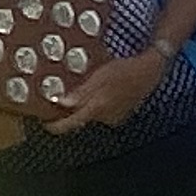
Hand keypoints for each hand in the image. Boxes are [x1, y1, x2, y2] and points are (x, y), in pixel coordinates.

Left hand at [48, 51, 165, 135]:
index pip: (71, 123)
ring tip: (86, 90)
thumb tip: (61, 103)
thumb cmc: (124, 70)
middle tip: (61, 100)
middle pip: (81, 119)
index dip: (56, 126)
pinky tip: (102, 92)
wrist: (149, 72)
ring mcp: (113, 117)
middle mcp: (105, 117)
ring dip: (86, 106)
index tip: (45, 123)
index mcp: (97, 107)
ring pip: (92, 115)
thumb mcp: (99, 76)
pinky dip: (98, 105)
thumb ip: (81, 93)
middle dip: (71, 111)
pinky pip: (102, 112)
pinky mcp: (120, 115)